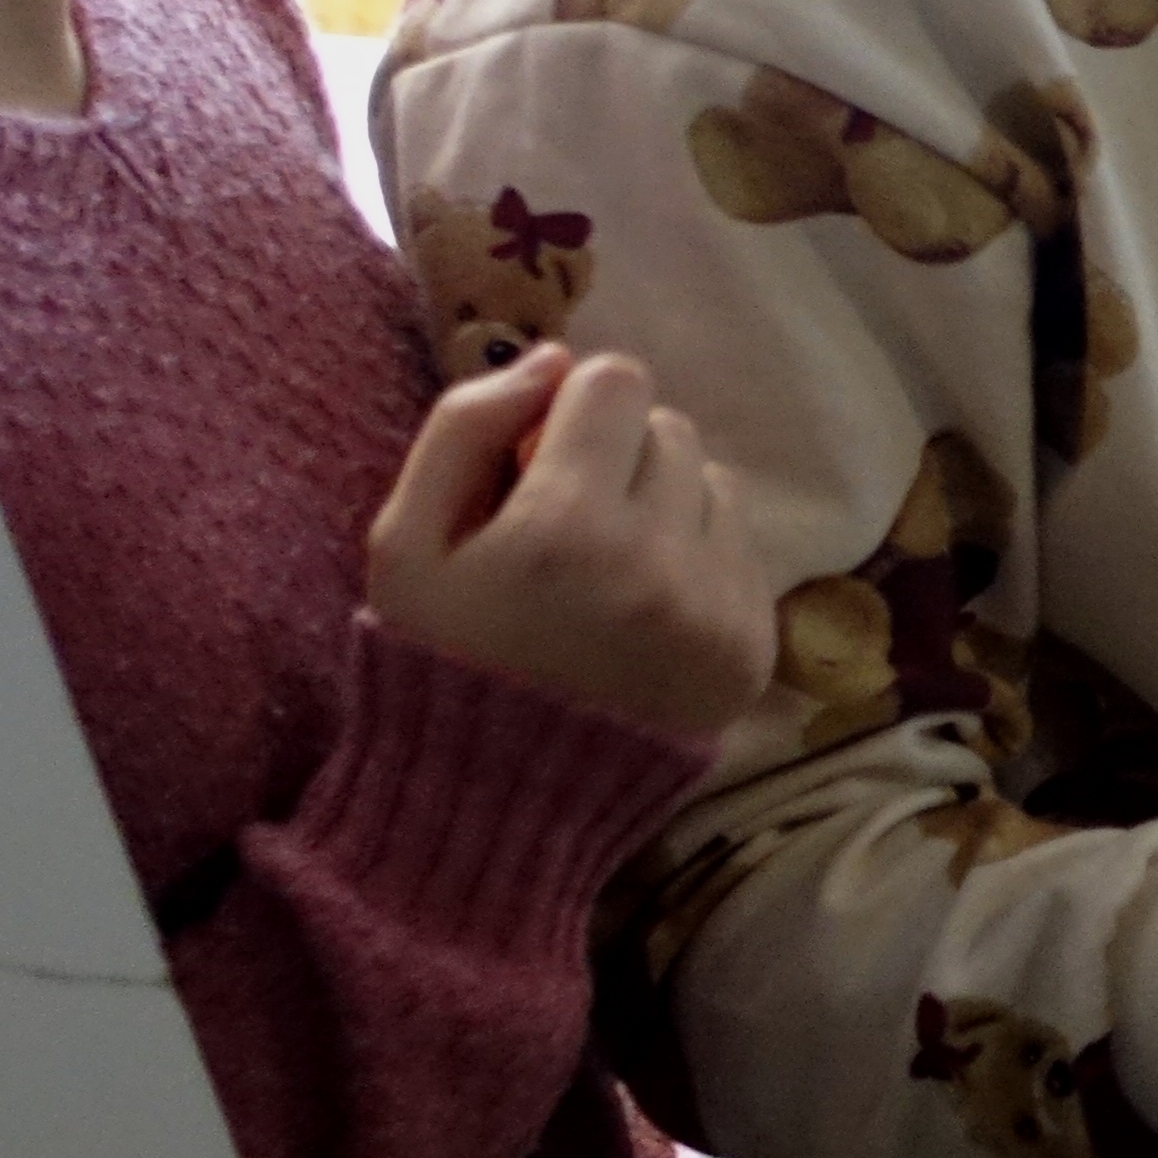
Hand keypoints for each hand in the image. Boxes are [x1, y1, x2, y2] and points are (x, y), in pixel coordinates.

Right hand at [364, 347, 768, 744]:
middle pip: (668, 427)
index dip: (572, 409)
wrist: (502, 799)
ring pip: (712, 481)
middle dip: (618, 455)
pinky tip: (642, 609)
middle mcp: (657, 560)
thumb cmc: (440, 657)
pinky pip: (740, 549)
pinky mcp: (753, 645)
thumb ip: (465, 427)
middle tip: (568, 521)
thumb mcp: (405, 541)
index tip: (540, 459)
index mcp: (563, 526)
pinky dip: (696, 559)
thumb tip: (554, 358)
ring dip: (664, 502)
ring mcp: (716, 606)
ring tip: (607, 567)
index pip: (615, 382)